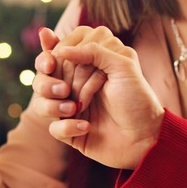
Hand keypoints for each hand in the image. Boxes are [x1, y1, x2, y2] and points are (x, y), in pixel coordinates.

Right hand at [38, 26, 165, 168]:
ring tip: (74, 109)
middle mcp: (74, 81)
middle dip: (49, 82)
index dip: (52, 54)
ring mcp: (69, 105)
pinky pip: (54, 127)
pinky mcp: (68, 129)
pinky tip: (86, 126)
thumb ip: (93, 50)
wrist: (146, 138)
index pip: (56, 51)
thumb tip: (60, 49)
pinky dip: (68, 126)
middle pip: (42, 75)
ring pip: (40, 101)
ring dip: (53, 104)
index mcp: (87, 62)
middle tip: (65, 90)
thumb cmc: (138, 99)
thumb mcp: (123, 66)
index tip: (53, 62)